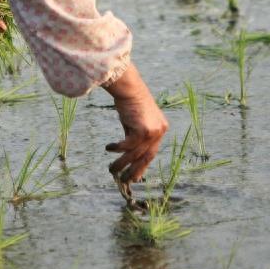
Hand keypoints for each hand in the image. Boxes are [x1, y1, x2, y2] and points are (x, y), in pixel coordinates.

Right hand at [103, 63, 167, 183]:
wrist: (129, 87)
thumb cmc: (130, 102)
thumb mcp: (136, 122)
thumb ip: (136, 136)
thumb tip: (129, 154)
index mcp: (160, 129)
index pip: (152, 153)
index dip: (142, 166)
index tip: (134, 177)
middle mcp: (159, 131)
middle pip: (146, 157)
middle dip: (134, 170)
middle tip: (124, 180)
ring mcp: (153, 131)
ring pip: (135, 154)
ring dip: (122, 163)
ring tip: (112, 170)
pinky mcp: (143, 130)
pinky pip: (128, 146)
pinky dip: (118, 149)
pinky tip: (109, 149)